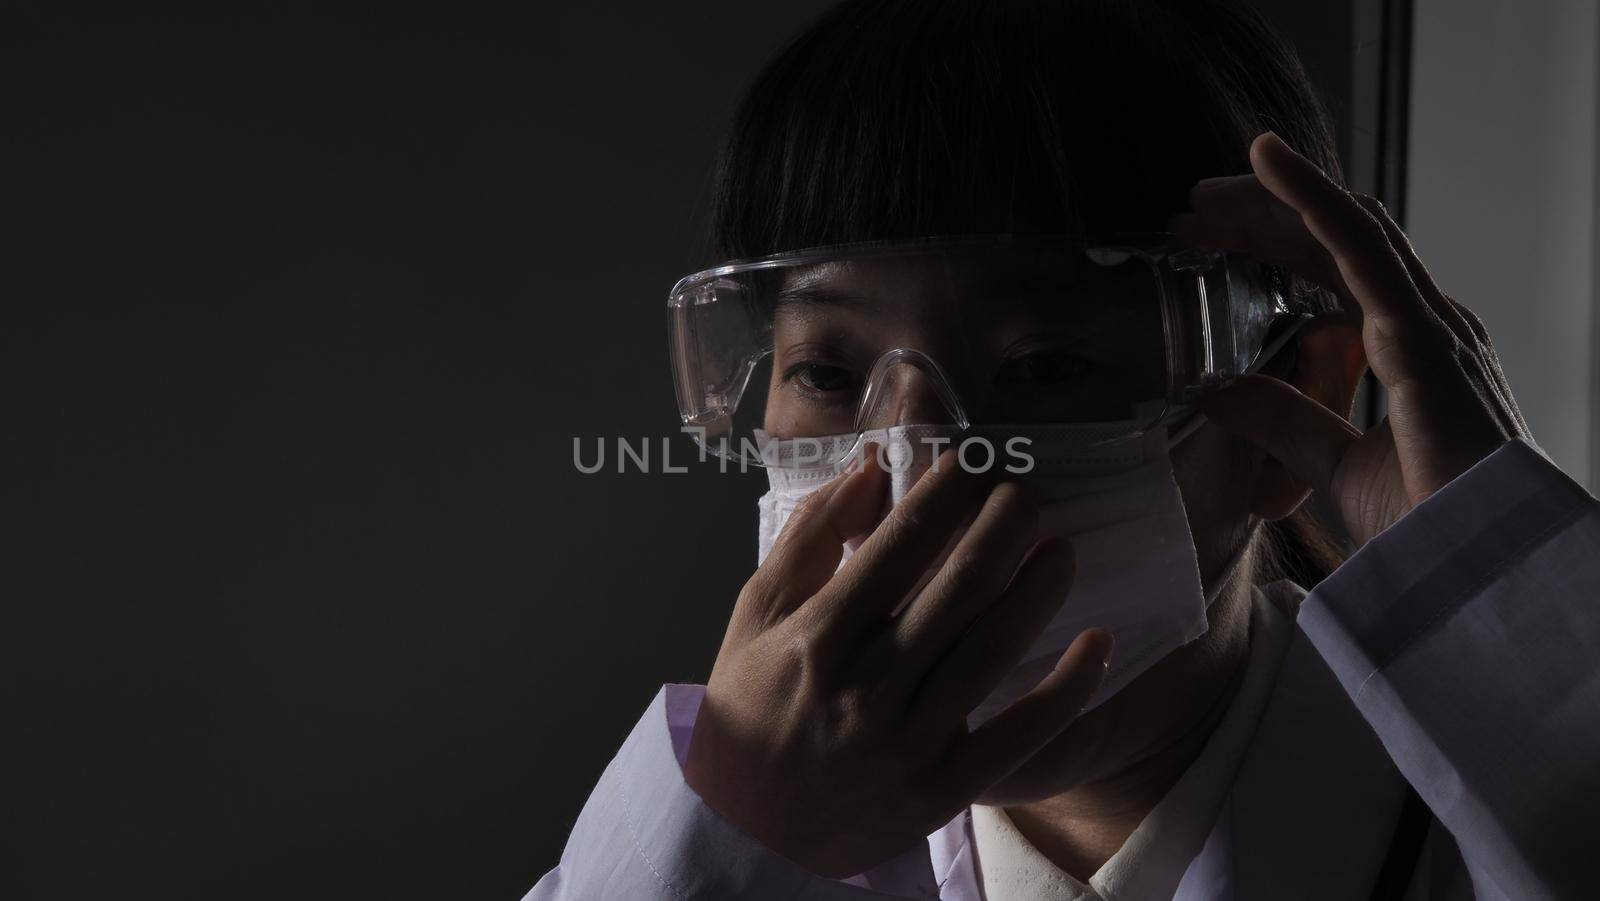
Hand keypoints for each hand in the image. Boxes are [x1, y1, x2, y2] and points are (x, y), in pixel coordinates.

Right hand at [682, 449, 1112, 878]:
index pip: (902, 541)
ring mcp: (909, 742)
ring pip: (997, 646)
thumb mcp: (753, 618)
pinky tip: (1096, 643)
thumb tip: (870, 472)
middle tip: (1024, 496)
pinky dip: (1068, 685)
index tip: (972, 463)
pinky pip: (1023, 732)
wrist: (745, 836)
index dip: (949, 490)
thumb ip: (808, 540)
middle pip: (963, 584)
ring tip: (1060, 550)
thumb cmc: (749, 715)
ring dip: (1042, 587)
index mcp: (818, 636)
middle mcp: (867, 686)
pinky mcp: (944, 790)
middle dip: (1006, 524)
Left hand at [1171, 131, 1530, 546]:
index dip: (1275, 247)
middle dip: (1265, 216)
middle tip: (1194, 210)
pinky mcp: (1421, 337)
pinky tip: (1269, 164)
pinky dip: (1310, 198)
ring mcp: (1430, 323)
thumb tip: (1221, 393)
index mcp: (1412, 351)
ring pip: (1344, 228)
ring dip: (1273, 199)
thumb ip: (1286, 423)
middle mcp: (1428, 324)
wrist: (1488, 571)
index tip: (1210, 240)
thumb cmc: (1434, 526)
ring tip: (1207, 193)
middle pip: (1337, 241)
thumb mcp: (1334, 466)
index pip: (1338, 273)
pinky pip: (1360, 247)